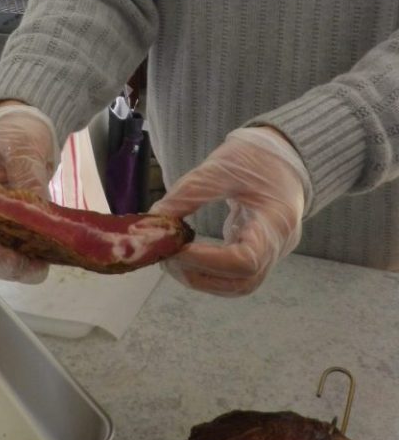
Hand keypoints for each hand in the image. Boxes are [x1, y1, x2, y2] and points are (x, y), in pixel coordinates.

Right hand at [0, 104, 59, 281]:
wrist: (19, 124)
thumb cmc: (15, 131)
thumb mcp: (23, 145)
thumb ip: (27, 175)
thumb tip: (36, 207)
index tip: (18, 261)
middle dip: (9, 267)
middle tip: (40, 269)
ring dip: (19, 266)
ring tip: (46, 265)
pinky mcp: (10, 222)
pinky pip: (14, 247)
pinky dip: (29, 256)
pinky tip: (48, 256)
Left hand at [150, 127, 309, 296]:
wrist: (284, 154)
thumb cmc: (256, 156)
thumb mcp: (220, 168)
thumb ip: (189, 194)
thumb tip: (155, 219)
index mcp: (276, 221)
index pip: (246, 260)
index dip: (207, 261)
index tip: (177, 248)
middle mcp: (279, 245)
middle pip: (242, 282)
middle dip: (199, 274)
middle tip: (167, 256)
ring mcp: (272, 252)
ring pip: (238, 285)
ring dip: (201, 277)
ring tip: (173, 257)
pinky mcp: (260, 252)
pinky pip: (236, 274)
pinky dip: (208, 270)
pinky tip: (187, 254)